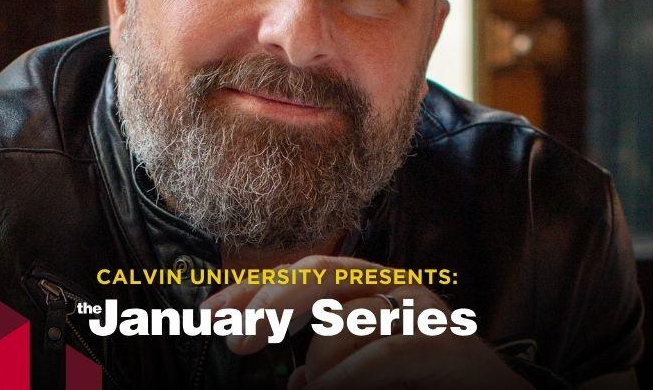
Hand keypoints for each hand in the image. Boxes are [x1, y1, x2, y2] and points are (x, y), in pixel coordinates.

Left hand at [200, 255, 530, 388]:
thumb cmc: (425, 382)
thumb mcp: (363, 367)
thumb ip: (329, 363)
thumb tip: (296, 376)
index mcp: (371, 287)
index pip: (303, 273)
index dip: (255, 289)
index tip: (209, 313)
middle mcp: (395, 285)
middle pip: (319, 274)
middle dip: (270, 304)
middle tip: (237, 342)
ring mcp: (422, 309)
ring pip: (345, 320)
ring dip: (320, 366)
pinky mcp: (443, 342)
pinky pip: (380, 351)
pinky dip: (346, 377)